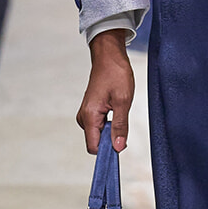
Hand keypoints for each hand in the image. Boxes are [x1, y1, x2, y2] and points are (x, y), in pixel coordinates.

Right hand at [77, 30, 134, 152]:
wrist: (109, 57)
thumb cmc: (116, 74)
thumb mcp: (123, 101)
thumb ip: (120, 126)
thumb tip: (118, 147)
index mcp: (89, 116)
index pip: (94, 147)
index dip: (108, 151)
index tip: (121, 144)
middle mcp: (84, 117)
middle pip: (97, 142)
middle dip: (112, 138)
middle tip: (123, 120)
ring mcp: (86, 114)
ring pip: (99, 135)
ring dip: (112, 129)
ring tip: (120, 110)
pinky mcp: (90, 111)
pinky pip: (100, 126)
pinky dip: (110, 123)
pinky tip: (116, 109)